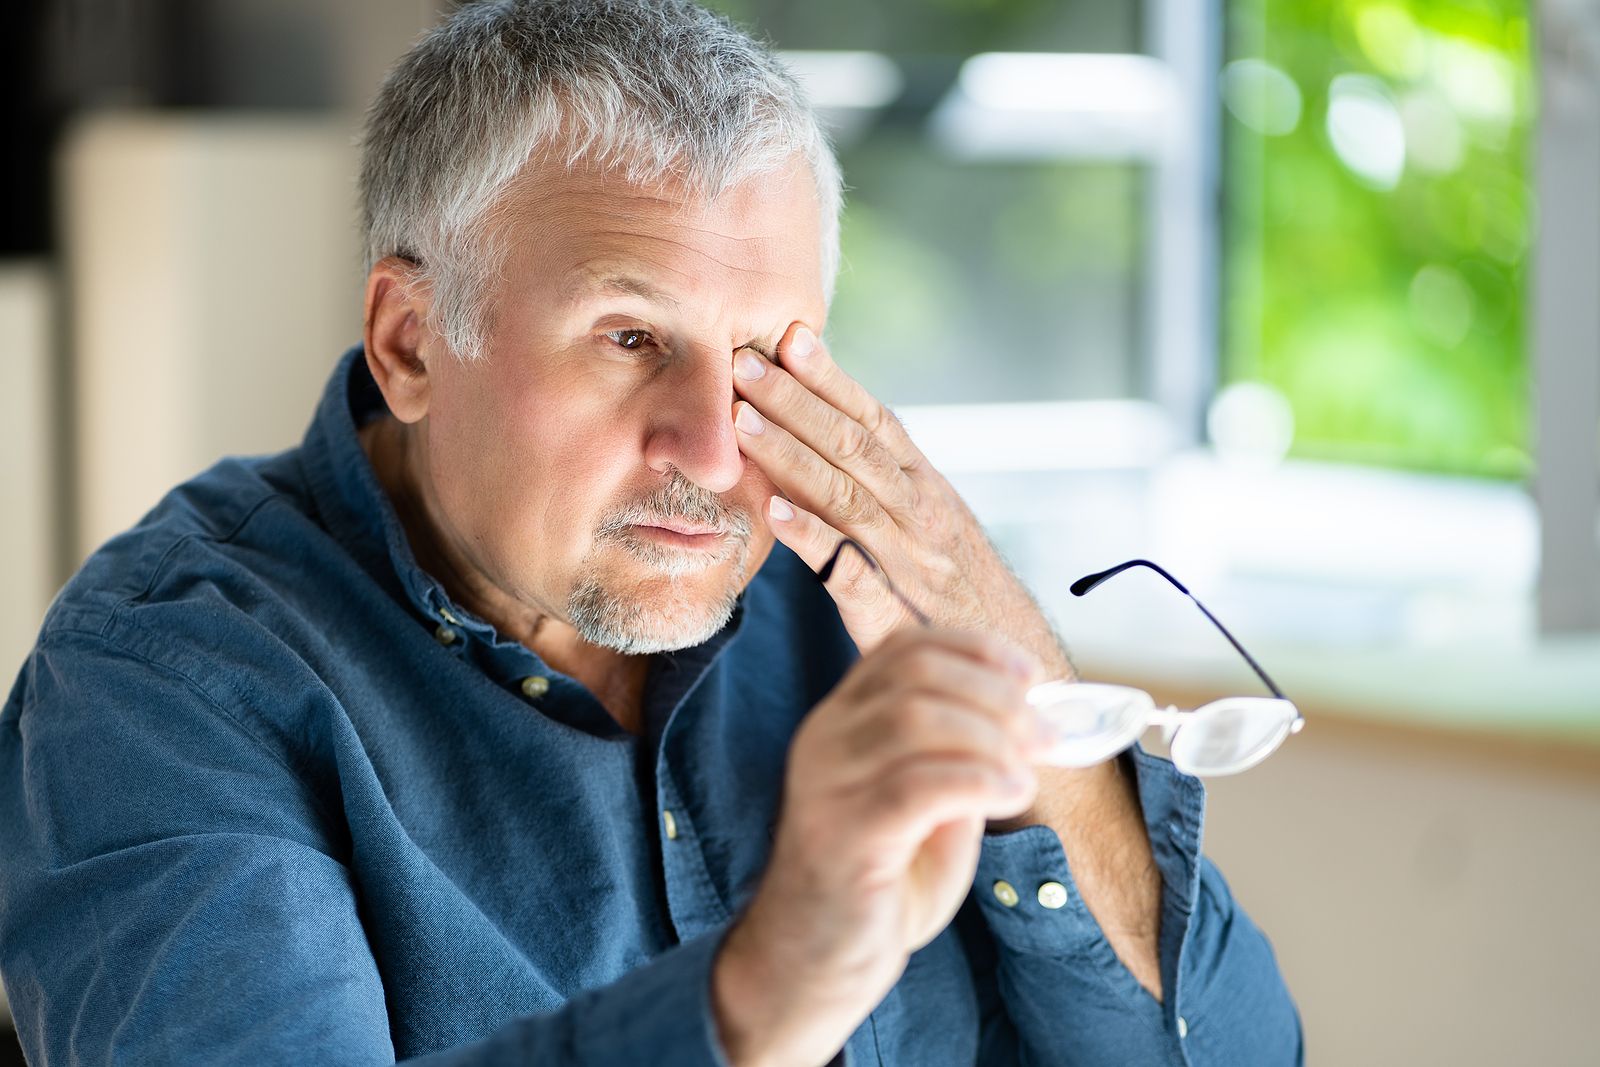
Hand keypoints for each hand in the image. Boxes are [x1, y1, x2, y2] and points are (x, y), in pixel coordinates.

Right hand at [711, 628, 1044, 1066]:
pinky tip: (1010, 796)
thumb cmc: (876, 886)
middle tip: (1044, 736)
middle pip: (916, 672)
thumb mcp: (928, 807)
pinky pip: (918, 784)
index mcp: (842, 719)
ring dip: (993, 738)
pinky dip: (980, 780)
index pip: (905, 647)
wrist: (812, 963)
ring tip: (1026, 774)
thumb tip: (1025, 725)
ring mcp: (826, 783)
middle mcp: (825, 738)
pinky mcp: (841, 834)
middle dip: (995, 694)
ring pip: (916, 718)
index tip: (1029, 677)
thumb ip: (959, 760)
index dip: (976, 649)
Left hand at [731, 324, 1071, 677]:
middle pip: (852, 446)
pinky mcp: (891, 614)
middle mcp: (919, 514)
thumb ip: (887, 482)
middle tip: (743, 360)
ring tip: (740, 422)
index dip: (832, 378)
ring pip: (844, 495)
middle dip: (796, 400)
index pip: (875, 420)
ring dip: (790, 455)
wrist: (1010, 668)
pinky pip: (849, 571)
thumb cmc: (957, 592)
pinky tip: (774, 514)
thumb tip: (834, 430)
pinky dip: (813, 539)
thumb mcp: (934, 525)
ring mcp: (907, 561)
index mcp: (925, 488)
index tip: (790, 336)